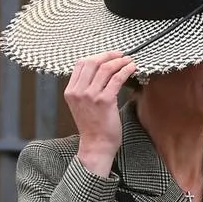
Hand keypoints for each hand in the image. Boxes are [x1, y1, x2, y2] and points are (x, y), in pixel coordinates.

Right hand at [65, 51, 136, 175]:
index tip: (109, 56)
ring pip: (106, 69)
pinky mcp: (104, 101)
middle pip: (93, 62)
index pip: (81, 64)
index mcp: (71, 91)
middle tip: (121, 55)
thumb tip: (100, 71)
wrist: (96, 146)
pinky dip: (125, 70)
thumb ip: (84, 89)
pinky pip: (116, 79)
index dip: (97, 56)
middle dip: (109, 55)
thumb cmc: (93, 128)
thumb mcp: (81, 105)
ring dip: (120, 62)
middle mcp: (78, 91)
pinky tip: (132, 69)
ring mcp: (90, 96)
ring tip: (129, 61)